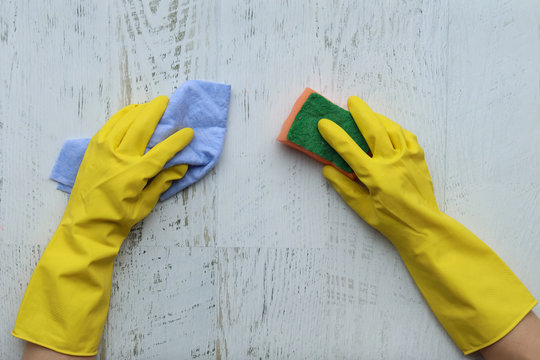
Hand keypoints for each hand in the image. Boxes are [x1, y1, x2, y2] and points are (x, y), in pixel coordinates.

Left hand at [66, 96, 193, 238]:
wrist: (87, 224)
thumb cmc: (119, 217)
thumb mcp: (146, 204)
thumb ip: (164, 181)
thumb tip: (181, 165)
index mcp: (134, 174)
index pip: (162, 152)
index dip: (177, 140)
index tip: (189, 131)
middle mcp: (119, 158)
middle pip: (141, 127)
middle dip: (156, 111)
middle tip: (166, 102)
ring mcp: (103, 151)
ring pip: (124, 122)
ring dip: (139, 111)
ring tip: (150, 105)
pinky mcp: (93, 149)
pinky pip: (108, 125)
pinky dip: (121, 115)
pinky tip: (130, 111)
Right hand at [317, 96, 535, 353]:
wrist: (423, 226)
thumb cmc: (390, 222)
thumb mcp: (361, 209)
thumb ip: (344, 187)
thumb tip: (328, 169)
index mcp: (375, 176)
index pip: (349, 150)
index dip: (335, 135)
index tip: (323, 123)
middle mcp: (391, 163)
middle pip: (374, 130)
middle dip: (361, 112)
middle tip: (352, 101)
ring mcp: (408, 158)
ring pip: (393, 129)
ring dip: (379, 118)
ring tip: (369, 113)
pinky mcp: (419, 159)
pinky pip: (407, 136)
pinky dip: (397, 129)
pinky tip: (390, 128)